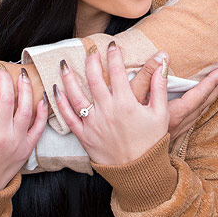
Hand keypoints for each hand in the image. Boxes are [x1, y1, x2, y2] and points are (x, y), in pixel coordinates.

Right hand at [0, 66, 46, 192]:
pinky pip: (39, 126)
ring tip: (21, 74)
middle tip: (1, 68)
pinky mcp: (27, 148)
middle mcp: (1, 135)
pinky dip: (42, 110)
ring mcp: (17, 142)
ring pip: (26, 108)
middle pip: (7, 98)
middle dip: (5, 78)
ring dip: (25, 88)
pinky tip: (40, 96)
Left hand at [54, 42, 166, 165]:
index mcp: (126, 103)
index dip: (113, 55)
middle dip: (90, 61)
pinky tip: (55, 91)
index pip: (116, 71)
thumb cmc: (151, 142)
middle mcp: (107, 111)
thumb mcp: (161, 113)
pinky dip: (60, 103)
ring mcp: (93, 124)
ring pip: (76, 95)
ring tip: (64, 64)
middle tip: (89, 50)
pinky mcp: (84, 136)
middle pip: (94, 79)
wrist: (138, 171)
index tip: (112, 45)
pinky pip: (68, 117)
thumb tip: (162, 62)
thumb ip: (159, 86)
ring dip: (68, 78)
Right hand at [127, 53, 217, 139]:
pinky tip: (199, 107)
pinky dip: (200, 109)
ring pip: (198, 114)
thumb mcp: (132, 96)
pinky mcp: (169, 135)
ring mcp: (174, 131)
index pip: (196, 96)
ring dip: (210, 100)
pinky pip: (192, 119)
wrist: (123, 157)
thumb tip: (163, 56)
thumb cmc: (123, 126)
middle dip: (215, 91)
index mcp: (172, 115)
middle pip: (201, 106)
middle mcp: (177, 124)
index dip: (209, 84)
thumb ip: (148, 75)